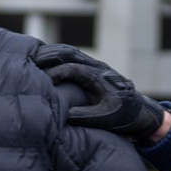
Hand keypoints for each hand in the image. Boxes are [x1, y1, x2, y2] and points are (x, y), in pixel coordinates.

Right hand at [31, 45, 165, 139]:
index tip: (42, 81)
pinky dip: (58, 56)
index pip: (73, 68)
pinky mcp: (94, 70)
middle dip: (49, 55)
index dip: (56, 73)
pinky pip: (73, 58)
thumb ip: (85, 116)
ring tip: (33, 56)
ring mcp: (96, 66)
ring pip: (71, 52)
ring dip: (52, 52)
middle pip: (69, 53)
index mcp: (99, 77)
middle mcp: (97, 67)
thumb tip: (63, 114)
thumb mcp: (105, 118)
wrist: (141, 112)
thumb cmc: (124, 116)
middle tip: (29, 59)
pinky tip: (45, 61)